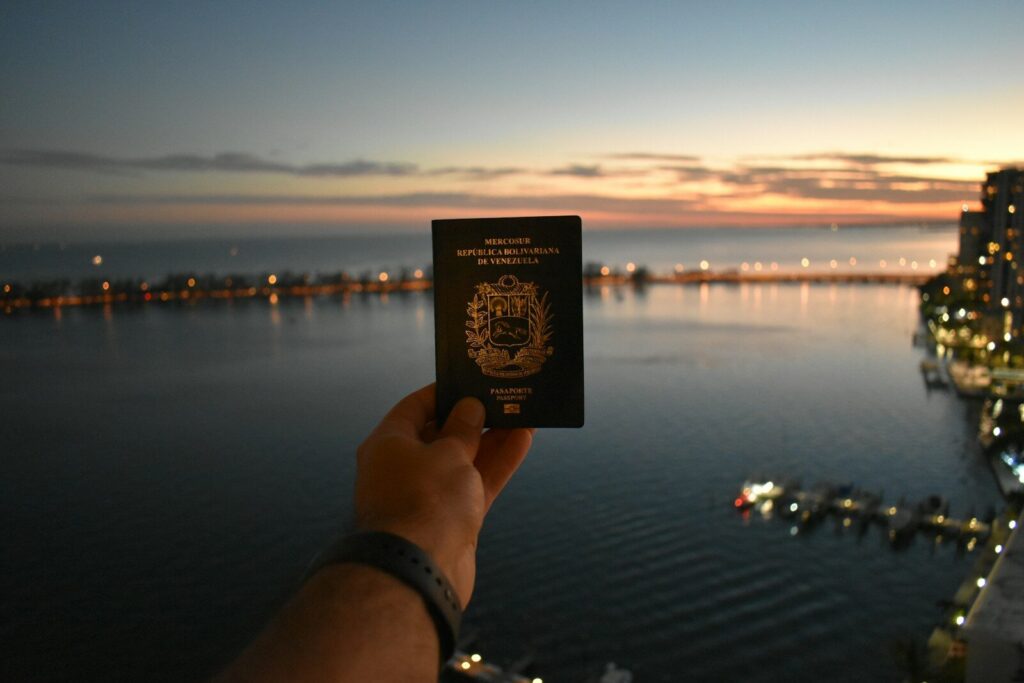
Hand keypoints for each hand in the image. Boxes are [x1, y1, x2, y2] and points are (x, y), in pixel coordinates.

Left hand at [353, 384, 533, 605]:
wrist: (420, 570)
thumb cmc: (426, 499)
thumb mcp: (448, 452)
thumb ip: (463, 428)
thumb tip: (469, 408)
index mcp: (388, 444)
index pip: (415, 407)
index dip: (444, 392)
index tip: (471, 380)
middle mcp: (403, 467)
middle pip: (442, 433)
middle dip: (474, 416)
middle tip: (503, 396)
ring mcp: (427, 495)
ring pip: (464, 459)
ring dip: (493, 438)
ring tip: (523, 414)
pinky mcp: (450, 519)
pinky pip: (476, 483)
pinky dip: (497, 464)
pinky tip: (522, 441)